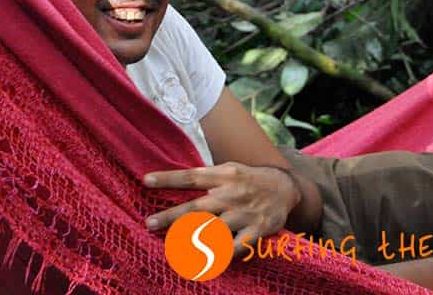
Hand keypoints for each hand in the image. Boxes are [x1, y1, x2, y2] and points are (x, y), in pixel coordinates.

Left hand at [143, 162, 300, 255]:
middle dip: (172, 216)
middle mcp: (231, 194)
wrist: (285, 187)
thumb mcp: (228, 169)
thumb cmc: (248, 178)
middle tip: (150, 223)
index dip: (168, 178)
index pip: (191, 176)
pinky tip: (206, 262)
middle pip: (197, 207)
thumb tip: (174, 179)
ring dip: (192, 240)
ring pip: (214, 229)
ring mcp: (244, 213)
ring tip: (173, 248)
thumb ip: (205, 176)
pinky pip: (236, 246)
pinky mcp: (256, 230)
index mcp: (223, 176)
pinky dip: (222, 255)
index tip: (146, 180)